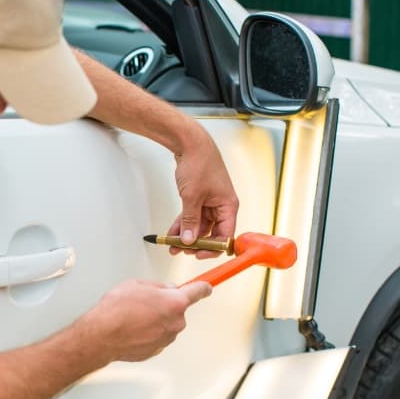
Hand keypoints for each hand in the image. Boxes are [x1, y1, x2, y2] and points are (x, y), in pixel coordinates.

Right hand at [82, 279, 211, 361]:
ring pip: (167, 324)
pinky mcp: (157, 350)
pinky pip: (157, 337)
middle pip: (178, 310)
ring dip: (156, 320)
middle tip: (145, 302)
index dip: (203, 287)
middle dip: (165, 305)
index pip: (198, 292)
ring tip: (134, 317)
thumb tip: (164, 290)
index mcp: (175, 302)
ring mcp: (167, 338)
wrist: (103, 335)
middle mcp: (176, 322)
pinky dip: (148, 333)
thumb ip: (157, 286)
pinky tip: (133, 328)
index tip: (206, 287)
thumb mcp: (136, 284)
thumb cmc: (116, 310)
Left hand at [168, 123, 238, 258]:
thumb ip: (190, 221)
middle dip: (195, 243)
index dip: (212, 248)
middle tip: (181, 250)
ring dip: (186, 235)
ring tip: (172, 245)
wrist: (190, 143)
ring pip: (199, 226)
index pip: (225, 235)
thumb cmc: (200, 164)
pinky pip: (192, 216)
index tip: (198, 254)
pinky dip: (182, 224)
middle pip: (211, 233)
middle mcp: (222, 206)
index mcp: (228, 206)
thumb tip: (189, 240)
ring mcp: (211, 202)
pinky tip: (171, 233)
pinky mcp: (200, 198)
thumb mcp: (192, 197)